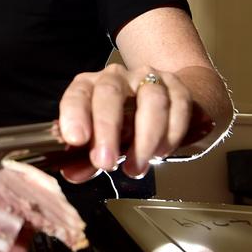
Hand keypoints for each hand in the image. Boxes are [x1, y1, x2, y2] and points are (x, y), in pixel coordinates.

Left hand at [56, 63, 196, 183]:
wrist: (164, 104)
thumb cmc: (123, 123)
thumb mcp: (101, 139)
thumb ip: (86, 158)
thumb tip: (73, 174)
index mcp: (90, 86)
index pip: (78, 94)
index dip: (74, 115)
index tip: (76, 139)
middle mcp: (117, 77)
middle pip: (110, 93)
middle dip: (107, 129)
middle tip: (105, 162)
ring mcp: (149, 80)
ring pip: (150, 100)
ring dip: (144, 138)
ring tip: (136, 167)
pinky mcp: (178, 89)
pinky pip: (178, 108)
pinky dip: (170, 134)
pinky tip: (160, 153)